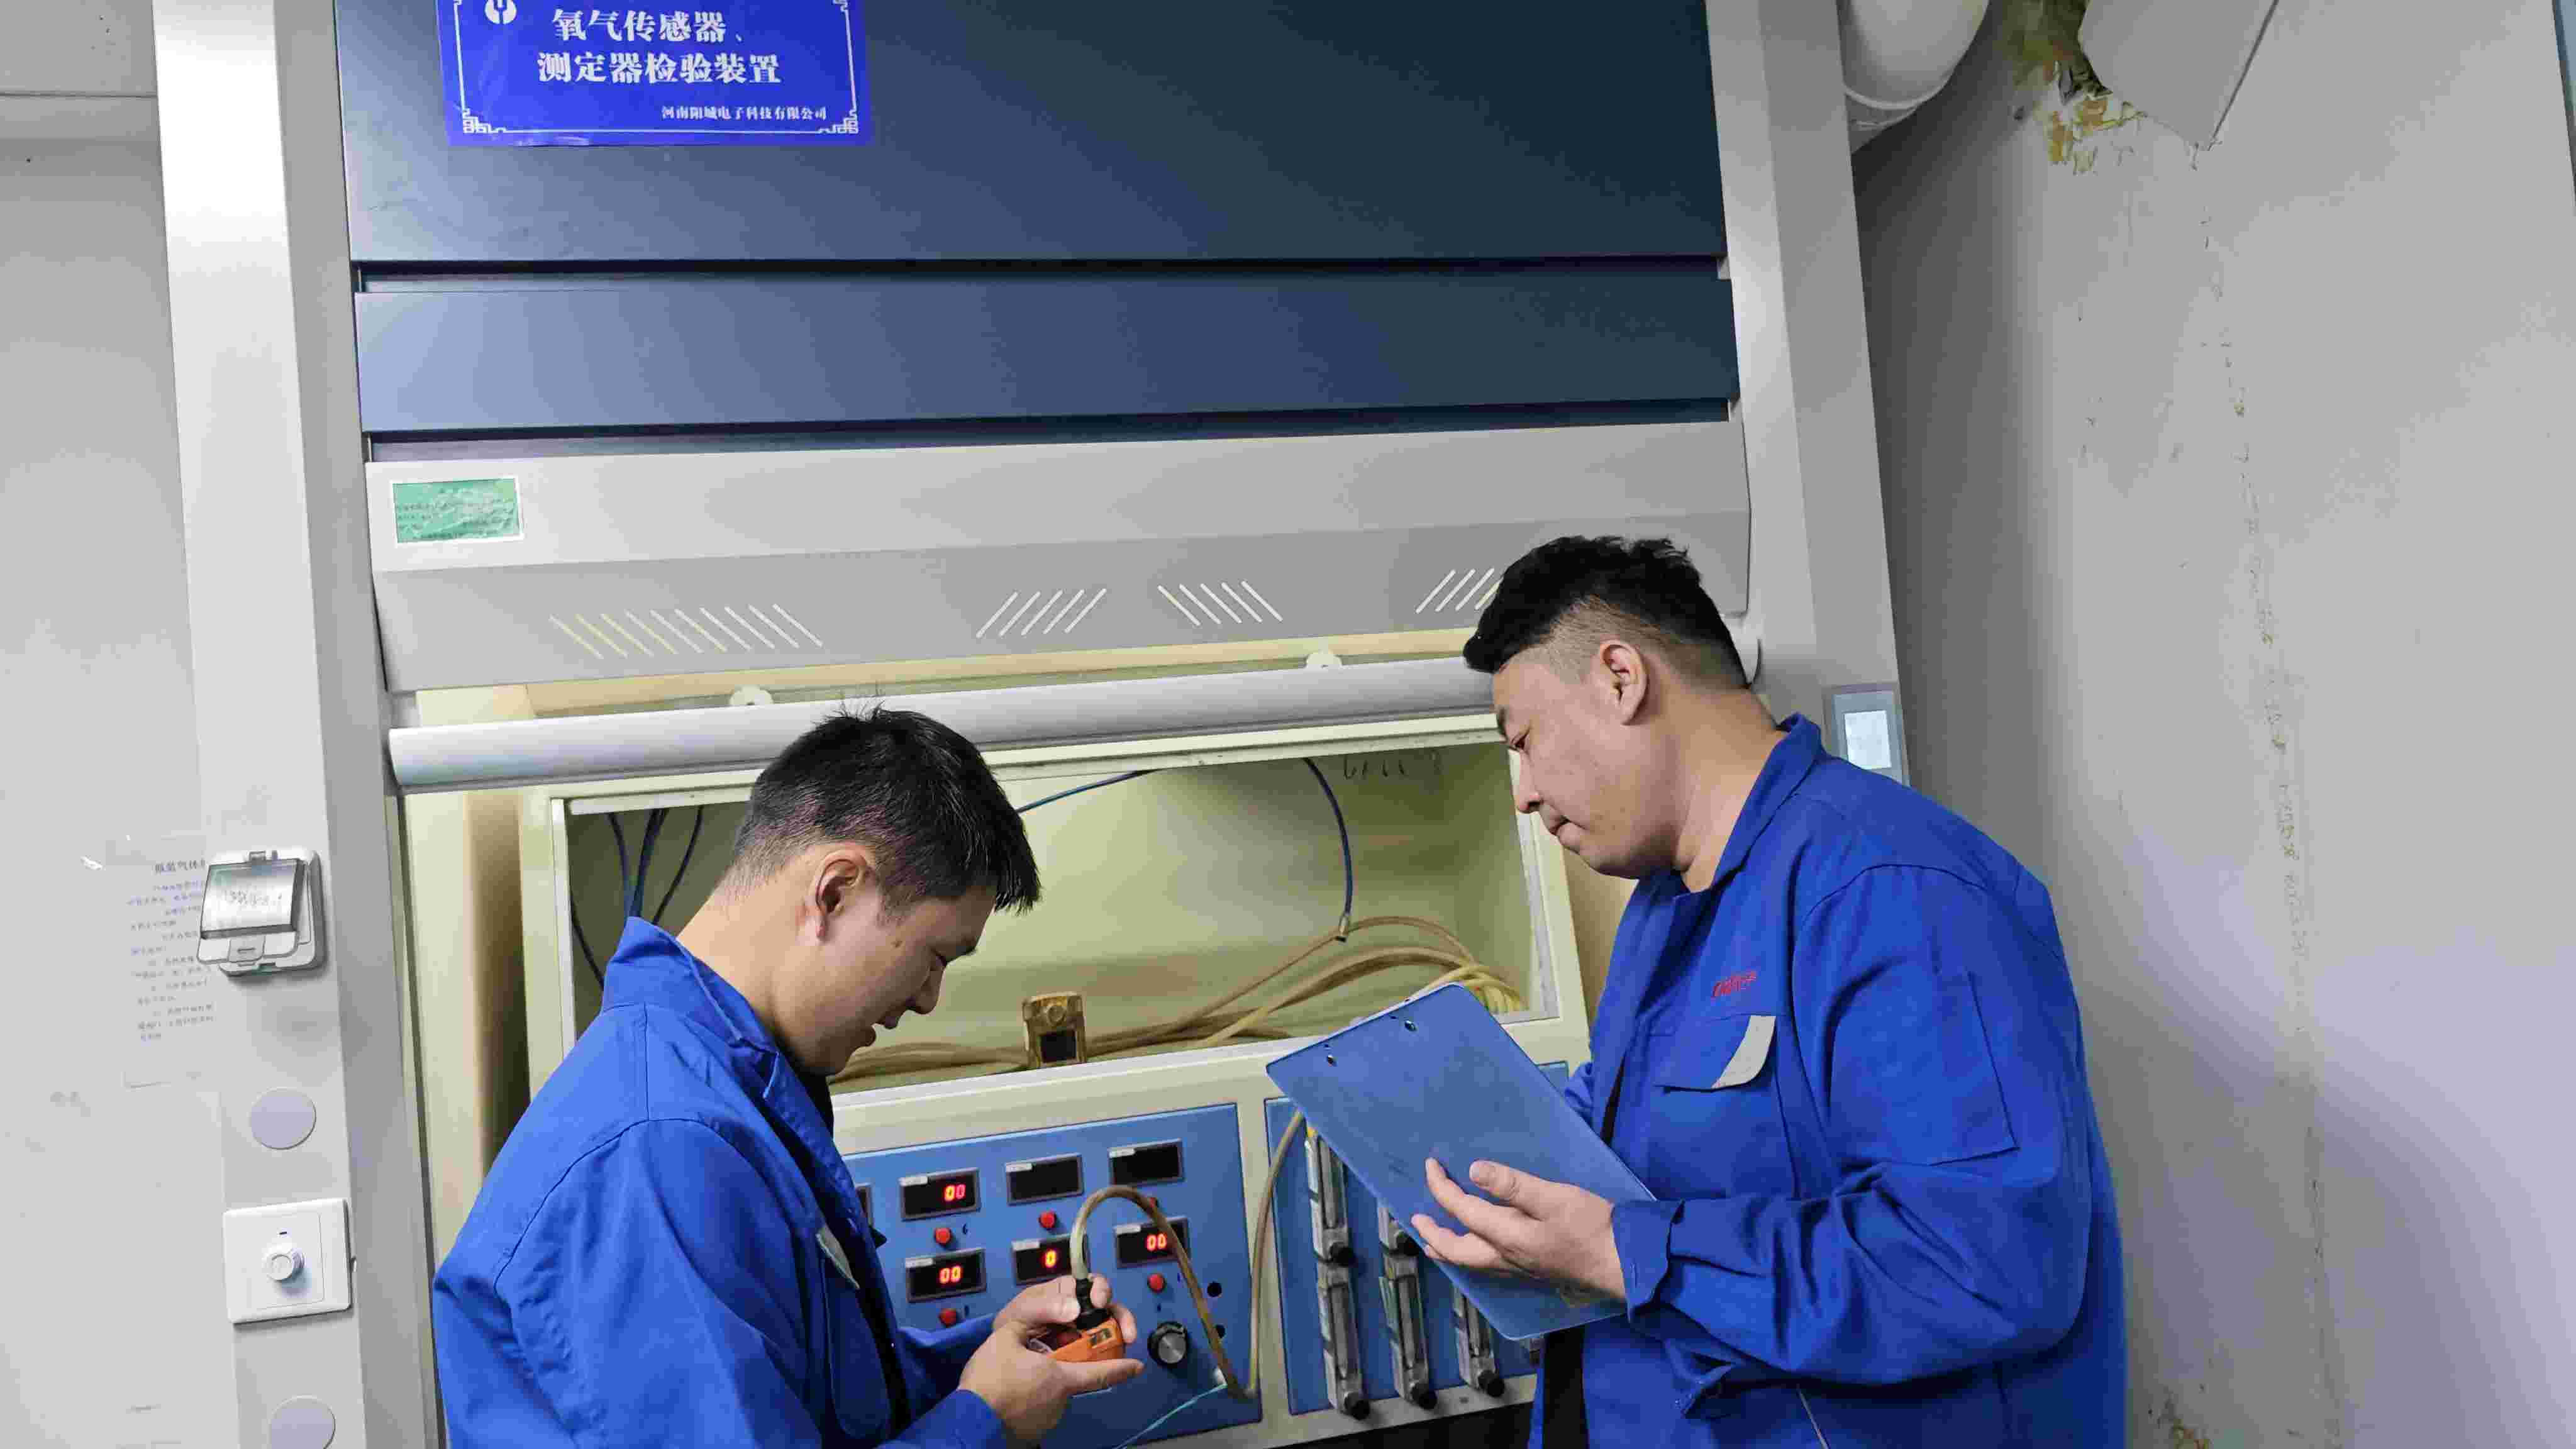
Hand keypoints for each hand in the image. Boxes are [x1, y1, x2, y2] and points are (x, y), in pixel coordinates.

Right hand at [958, 1276, 1143, 1445]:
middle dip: (1059, 1368)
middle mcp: (1060, 1401)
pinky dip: (1031, 1399)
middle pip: (1069, 1379)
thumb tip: (1056, 1313)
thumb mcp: (1006, 1335)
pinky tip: (1012, 1394)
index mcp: (1060, 1378)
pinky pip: (1039, 1409)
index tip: (1137, 1367)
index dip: (1121, 1369)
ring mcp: (1047, 1419)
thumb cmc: (987, 1381)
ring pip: (1052, 1394)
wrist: (968, 1422)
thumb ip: (1033, 1319)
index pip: (1101, 1373)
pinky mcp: (1035, 1432)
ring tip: (1015, 1378)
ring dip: (1041, 1385)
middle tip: (1035, 1363)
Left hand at [1410, 1158, 1624, 1302]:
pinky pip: (1487, 1264)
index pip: (1461, 1210)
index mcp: (1506, 1236)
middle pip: (1455, 1250)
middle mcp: (1505, 1258)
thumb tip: (1473, 1171)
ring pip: (1470, 1261)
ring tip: (1434, 1236)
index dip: (1440, 1187)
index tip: (1430, 1166)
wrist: (1622, 1265)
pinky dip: (1469, 1253)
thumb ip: (1513, 1185)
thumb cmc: (1592, 1228)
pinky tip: (1477, 1245)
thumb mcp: (1554, 1198)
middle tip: (1415, 1217)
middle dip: (1432, 1232)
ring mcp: (1518, 1268)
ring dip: (1448, 1247)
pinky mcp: (1531, 1270)